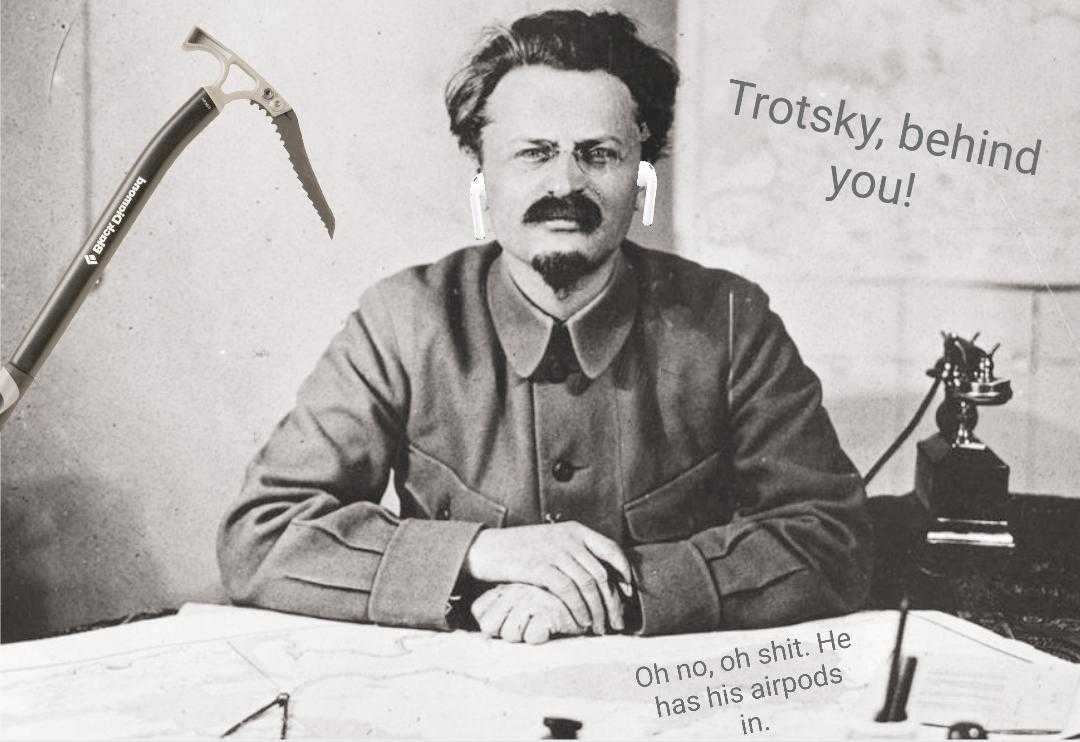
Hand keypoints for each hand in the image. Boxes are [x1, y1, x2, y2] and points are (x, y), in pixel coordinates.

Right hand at [463, 521, 632, 633]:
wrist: (487, 549)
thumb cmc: (520, 549)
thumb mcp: (552, 541)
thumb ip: (574, 552)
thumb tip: (600, 578)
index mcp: (575, 530)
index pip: (611, 550)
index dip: (625, 573)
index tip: (628, 595)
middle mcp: (568, 539)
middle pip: (602, 574)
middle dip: (613, 602)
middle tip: (616, 623)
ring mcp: (554, 552)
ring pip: (589, 585)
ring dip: (598, 611)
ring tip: (600, 628)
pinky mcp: (540, 568)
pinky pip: (569, 592)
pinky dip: (579, 610)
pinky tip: (580, 623)